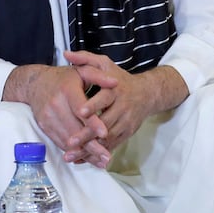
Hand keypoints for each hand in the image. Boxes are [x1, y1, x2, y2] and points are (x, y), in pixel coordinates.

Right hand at [3, 63, 116, 167]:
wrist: (34, 83)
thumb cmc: (63, 78)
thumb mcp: (81, 71)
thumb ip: (99, 76)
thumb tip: (116, 82)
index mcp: (67, 90)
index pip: (81, 108)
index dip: (93, 122)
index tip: (105, 133)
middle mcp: (55, 104)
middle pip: (75, 129)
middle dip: (92, 145)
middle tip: (107, 157)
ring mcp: (48, 117)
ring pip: (67, 139)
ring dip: (84, 153)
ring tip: (100, 161)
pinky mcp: (44, 126)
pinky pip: (59, 141)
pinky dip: (73, 151)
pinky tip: (86, 158)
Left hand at [64, 51, 187, 154]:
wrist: (147, 93)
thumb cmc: (118, 77)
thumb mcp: (104, 63)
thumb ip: (85, 58)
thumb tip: (66, 53)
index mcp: (116, 90)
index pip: (104, 99)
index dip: (92, 106)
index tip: (79, 112)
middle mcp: (123, 108)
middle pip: (104, 123)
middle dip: (87, 134)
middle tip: (70, 142)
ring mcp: (126, 123)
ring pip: (107, 139)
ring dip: (89, 148)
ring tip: (71, 155)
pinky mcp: (126, 134)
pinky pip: (111, 146)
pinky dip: (96, 153)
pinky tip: (81, 159)